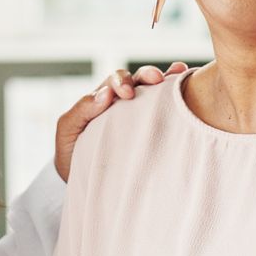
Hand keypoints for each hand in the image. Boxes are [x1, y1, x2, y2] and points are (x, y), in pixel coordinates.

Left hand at [53, 62, 188, 180]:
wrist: (87, 182)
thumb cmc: (73, 156)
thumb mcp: (67, 133)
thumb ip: (80, 112)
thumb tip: (104, 94)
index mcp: (102, 99)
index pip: (113, 82)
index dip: (120, 82)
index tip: (125, 94)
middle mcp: (124, 101)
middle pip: (137, 79)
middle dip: (145, 75)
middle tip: (154, 79)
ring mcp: (142, 111)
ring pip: (156, 87)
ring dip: (168, 77)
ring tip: (180, 73)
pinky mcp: (158, 125)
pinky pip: (170, 102)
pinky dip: (180, 88)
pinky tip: (188, 80)